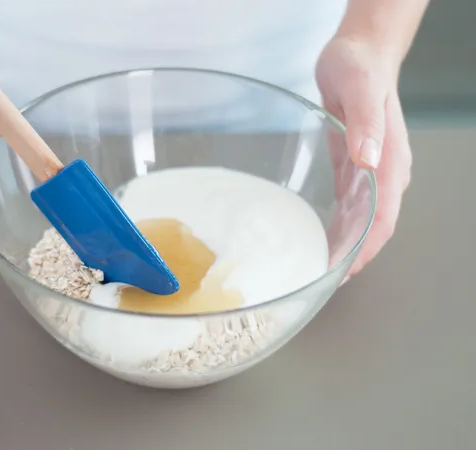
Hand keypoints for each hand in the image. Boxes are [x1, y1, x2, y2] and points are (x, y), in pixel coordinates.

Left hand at [316, 36, 411, 279]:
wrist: (358, 53)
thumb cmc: (359, 67)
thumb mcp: (359, 88)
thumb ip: (366, 124)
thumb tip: (369, 161)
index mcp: (390, 160)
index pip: (384, 219)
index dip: (366, 249)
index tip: (343, 272)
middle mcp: (383, 172)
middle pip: (375, 228)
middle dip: (354, 256)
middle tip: (324, 279)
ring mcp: (370, 171)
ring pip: (363, 220)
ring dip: (346, 245)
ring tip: (321, 266)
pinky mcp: (355, 166)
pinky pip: (350, 204)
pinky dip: (339, 225)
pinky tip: (322, 235)